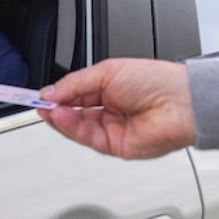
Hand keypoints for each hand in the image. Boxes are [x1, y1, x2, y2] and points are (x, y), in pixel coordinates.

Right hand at [37, 59, 195, 159]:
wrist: (180, 103)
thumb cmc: (155, 81)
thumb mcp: (107, 72)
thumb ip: (75, 84)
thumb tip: (51, 92)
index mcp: (109, 87)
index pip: (75, 93)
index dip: (57, 94)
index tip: (39, 94)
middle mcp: (110, 108)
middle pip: (73, 112)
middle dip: (55, 107)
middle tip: (39, 103)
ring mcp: (112, 128)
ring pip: (77, 127)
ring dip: (60, 118)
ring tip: (48, 109)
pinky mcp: (115, 146)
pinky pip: (87, 138)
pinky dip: (71, 128)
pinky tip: (61, 117)